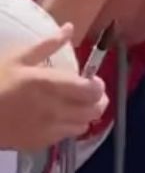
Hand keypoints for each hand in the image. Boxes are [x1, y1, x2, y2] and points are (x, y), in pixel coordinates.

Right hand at [0, 29, 106, 146]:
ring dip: (84, 115)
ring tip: (74, 105)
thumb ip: (47, 45)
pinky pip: (65, 137)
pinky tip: (56, 118)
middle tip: (87, 92)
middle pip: (94, 111)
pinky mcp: (39, 144)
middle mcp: (56, 110)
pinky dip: (68, 127)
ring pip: (83, 126)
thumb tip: (69, 28)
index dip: (98, 85)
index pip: (92, 91)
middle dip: (97, 100)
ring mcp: (48, 130)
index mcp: (51, 85)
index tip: (91, 78)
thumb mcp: (18, 58)